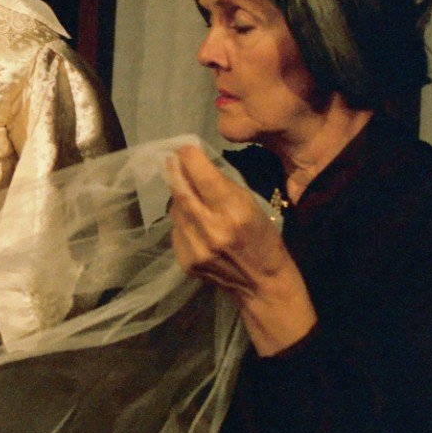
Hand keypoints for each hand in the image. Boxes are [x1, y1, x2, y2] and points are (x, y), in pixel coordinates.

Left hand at [167, 145, 315, 355]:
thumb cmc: (262, 238)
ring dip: (179, 197)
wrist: (261, 284)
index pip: (204, 178)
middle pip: (182, 192)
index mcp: (234, 213)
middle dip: (174, 171)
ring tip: (186, 191)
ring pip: (176, 210)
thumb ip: (222, 186)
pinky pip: (176, 230)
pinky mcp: (185, 261)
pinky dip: (181, 220)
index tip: (184, 149)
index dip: (190, 159)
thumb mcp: (251, 205)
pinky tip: (193, 221)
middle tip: (170, 158)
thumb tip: (194, 166)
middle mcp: (212, 230)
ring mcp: (196, 248)